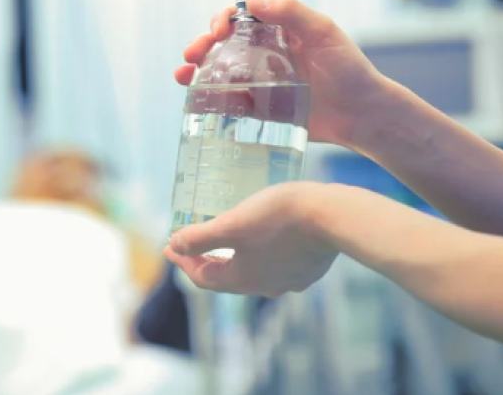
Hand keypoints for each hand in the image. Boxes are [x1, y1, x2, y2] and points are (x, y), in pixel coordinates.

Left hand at [164, 182, 338, 296]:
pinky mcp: (310, 267)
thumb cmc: (280, 217)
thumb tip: (174, 245)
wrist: (333, 216)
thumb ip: (201, 237)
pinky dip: (263, 252)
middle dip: (208, 260)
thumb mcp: (233, 223)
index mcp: (243, 279)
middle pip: (228, 277)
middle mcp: (266, 286)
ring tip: (230, 238)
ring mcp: (291, 279)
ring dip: (237, 257)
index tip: (170, 247)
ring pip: (255, 271)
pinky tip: (267, 238)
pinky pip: (278, 264)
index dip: (184, 261)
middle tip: (193, 244)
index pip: (203, 277)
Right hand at [175, 0, 385, 146]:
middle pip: (224, 43)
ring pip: (221, 70)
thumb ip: (292, 13)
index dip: (224, 18)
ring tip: (182, 76)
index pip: (242, 16)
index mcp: (280, 30)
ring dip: (197, 70)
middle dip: (202, 44)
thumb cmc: (349, 69)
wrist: (363, 116)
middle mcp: (267, 53)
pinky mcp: (263, 108)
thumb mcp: (324, 33)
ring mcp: (263, 81)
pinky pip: (230, 101)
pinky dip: (210, 99)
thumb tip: (251, 1)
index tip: (218, 29)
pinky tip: (194, 101)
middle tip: (191, 54)